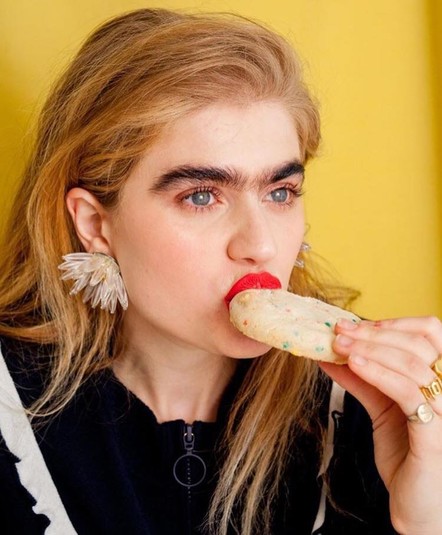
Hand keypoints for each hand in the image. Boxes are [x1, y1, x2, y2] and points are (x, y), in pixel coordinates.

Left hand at [320, 316, 441, 534]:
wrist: (418, 505)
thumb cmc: (407, 455)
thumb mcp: (382, 408)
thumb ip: (362, 379)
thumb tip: (331, 354)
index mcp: (441, 379)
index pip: (430, 332)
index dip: (393, 323)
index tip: (356, 325)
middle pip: (419, 343)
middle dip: (374, 332)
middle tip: (339, 330)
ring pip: (412, 363)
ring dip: (370, 349)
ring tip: (339, 345)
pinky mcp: (434, 435)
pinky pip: (407, 393)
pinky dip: (378, 373)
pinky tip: (353, 365)